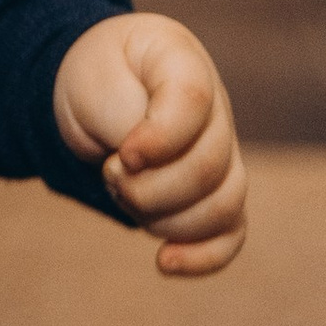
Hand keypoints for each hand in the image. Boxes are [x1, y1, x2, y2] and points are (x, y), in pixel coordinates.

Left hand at [52, 11, 246, 277]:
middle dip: (147, 188)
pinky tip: (164, 262)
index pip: (194, 101)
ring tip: (126, 195)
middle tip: (111, 171)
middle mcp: (217, 110)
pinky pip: (230, 234)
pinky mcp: (216, 193)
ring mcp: (224, 153)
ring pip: (223, 207)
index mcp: (185, 63)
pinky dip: (201, 256)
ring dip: (163, 219)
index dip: (158, 139)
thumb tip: (143, 165)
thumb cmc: (97, 79)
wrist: (96, 93)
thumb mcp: (95, 81)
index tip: (122, 154)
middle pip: (207, 168)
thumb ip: (123, 117)